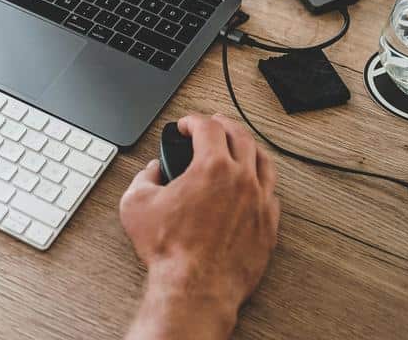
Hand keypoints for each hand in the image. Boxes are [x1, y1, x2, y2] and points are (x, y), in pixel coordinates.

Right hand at [120, 114, 279, 339]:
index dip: (193, 120)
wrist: (196, 287)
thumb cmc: (170, 251)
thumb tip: (153, 172)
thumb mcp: (136, 204)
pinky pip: (272, 192)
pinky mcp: (269, 226)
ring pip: (263, 161)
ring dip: (248, 148)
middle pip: (241, 136)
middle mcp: (242, 180)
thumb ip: (144, 178)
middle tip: (213, 125)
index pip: (207, 127)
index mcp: (212, 168)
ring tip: (238, 147)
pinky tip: (252, 183)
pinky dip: (260, 180)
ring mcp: (260, 202)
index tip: (186, 124)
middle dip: (223, 125)